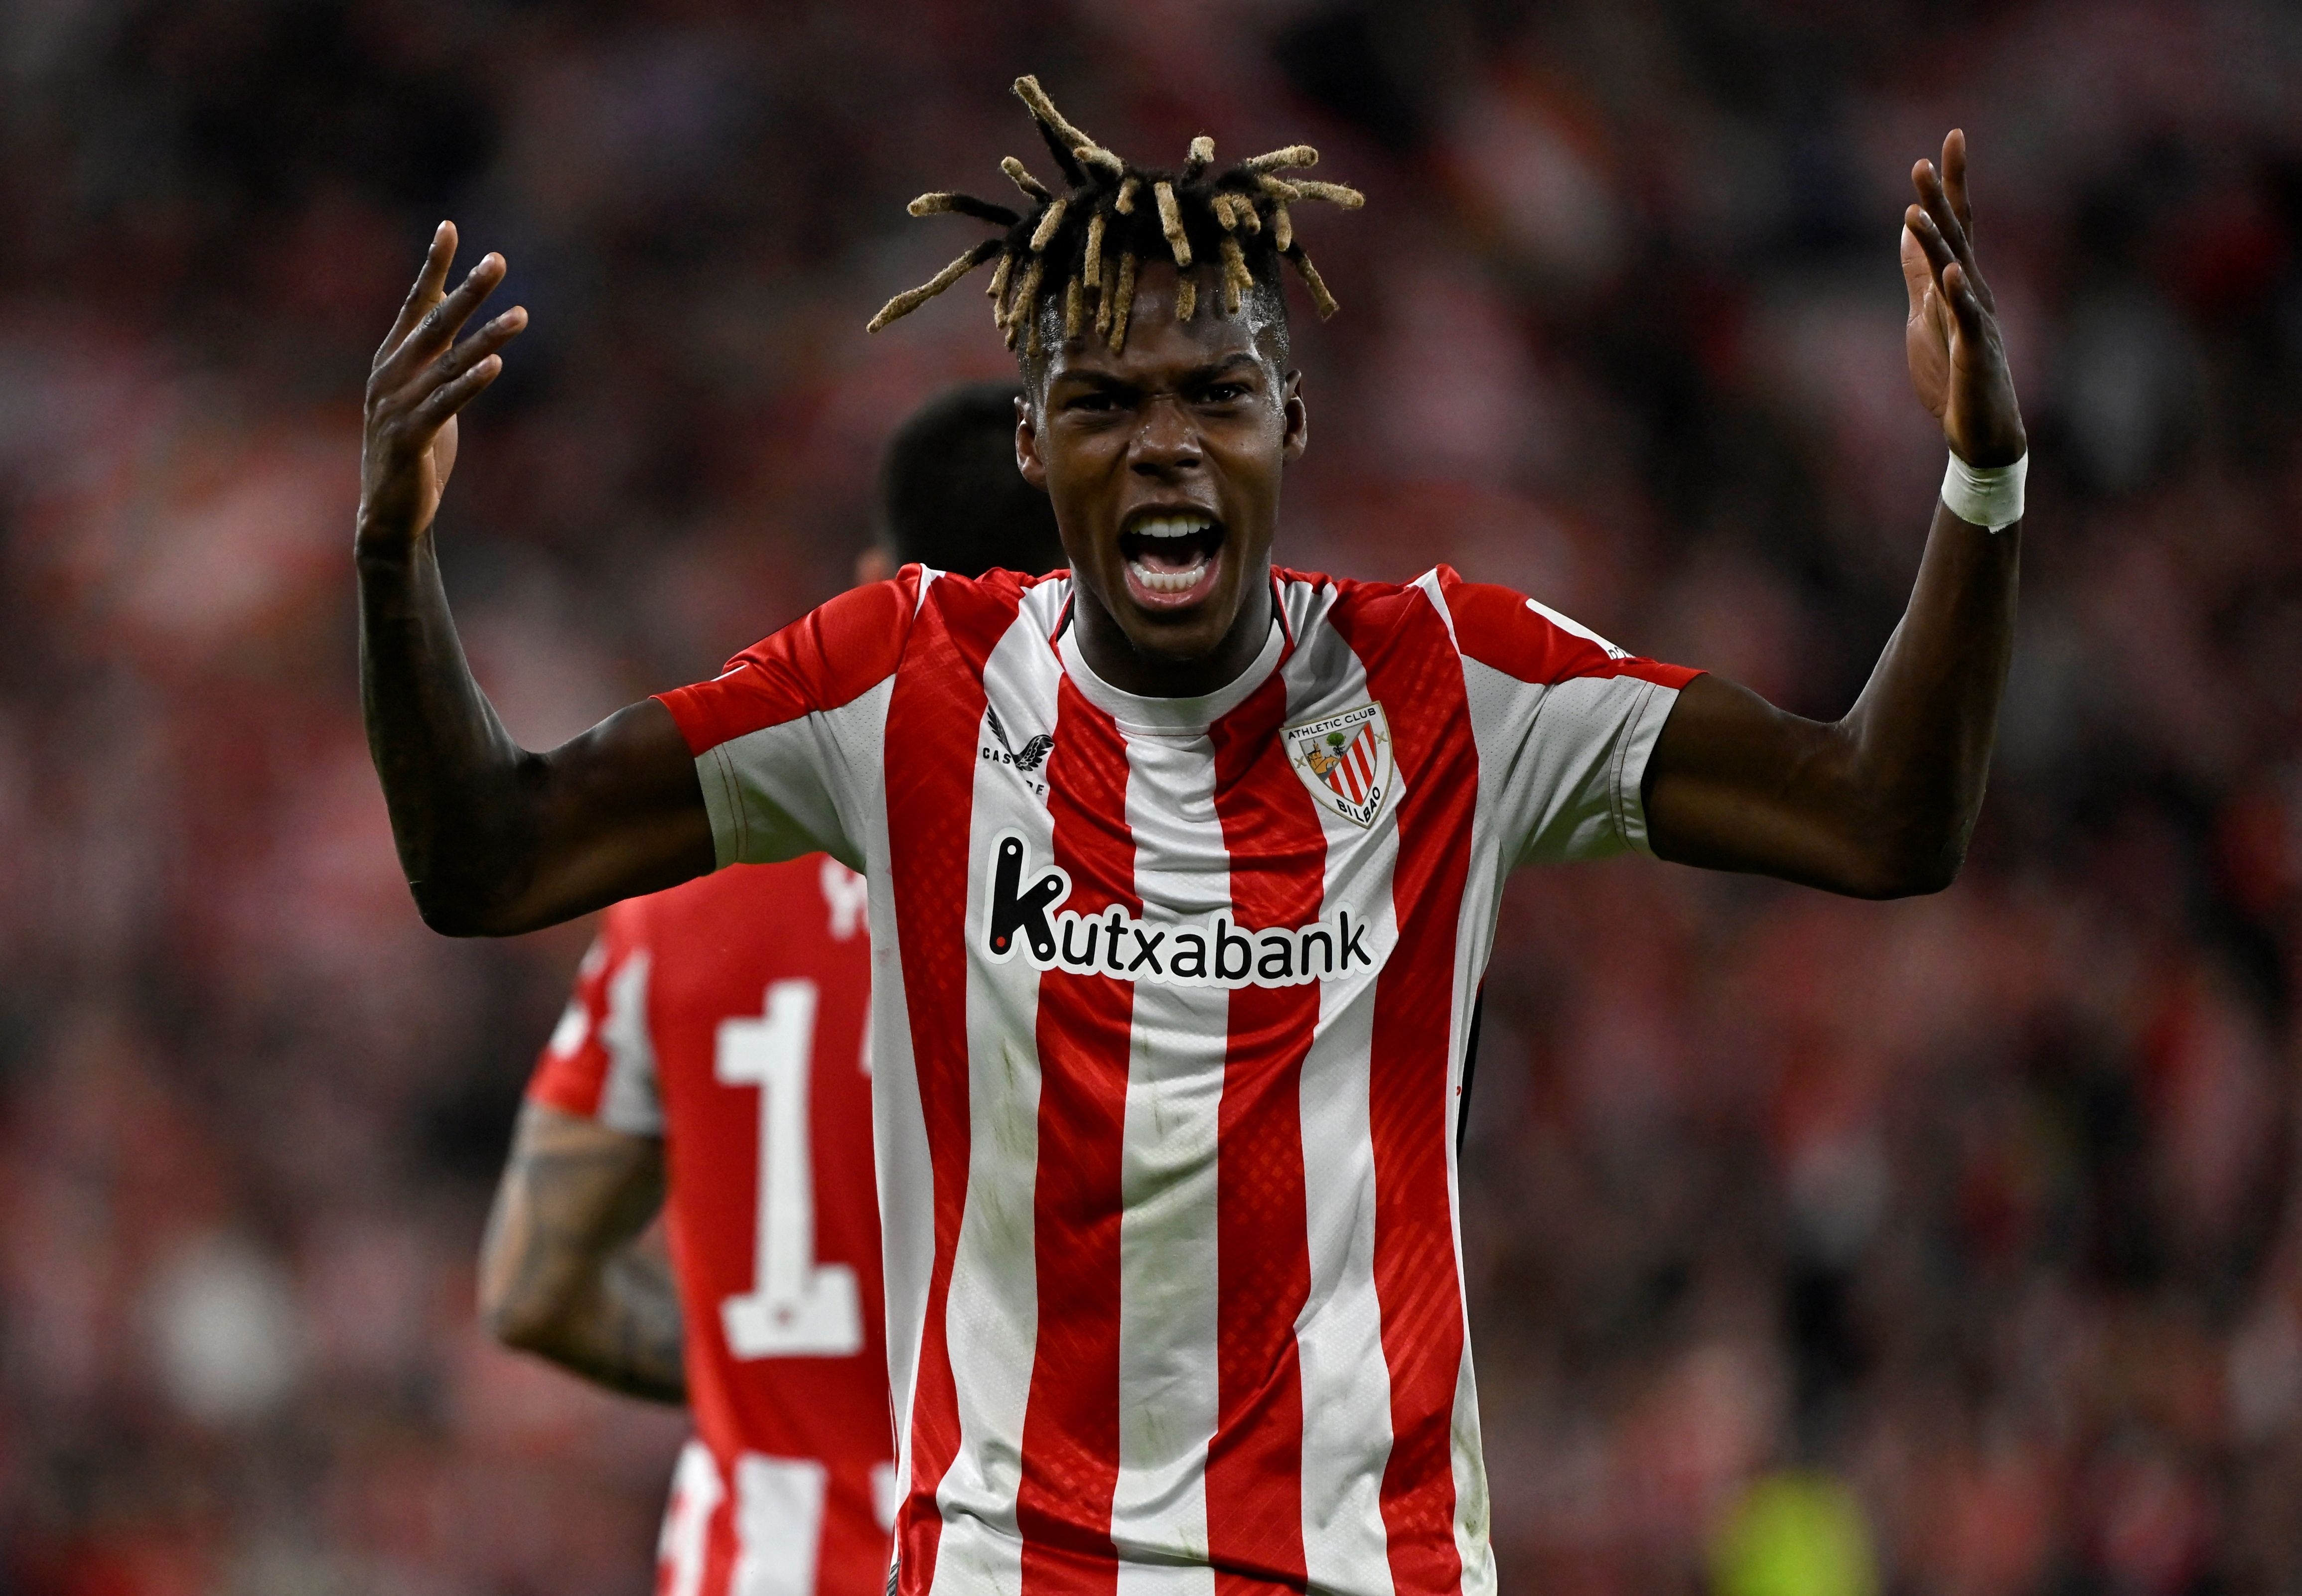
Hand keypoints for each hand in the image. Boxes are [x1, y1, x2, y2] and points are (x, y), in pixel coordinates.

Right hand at [358, 223, 526, 550]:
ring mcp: (397, 406)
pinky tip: (495, 364)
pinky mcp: (409, 439)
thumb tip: (474, 339)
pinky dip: (471, 383)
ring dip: (487, 337)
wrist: (388, 514)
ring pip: (449, 362)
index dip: (433, 266)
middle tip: (498, 260)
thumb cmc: (414, 453)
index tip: (450, 228)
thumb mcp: (426, 399)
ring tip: (521, 314)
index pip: (415, 303)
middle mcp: (390, 375)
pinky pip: (445, 404)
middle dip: (467, 290)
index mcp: (392, 360)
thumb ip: (442, 366)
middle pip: (434, 323)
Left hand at [1901, 130, 2024, 467]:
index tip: (1948, 138)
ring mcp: (1977, 319)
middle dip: (1943, 197)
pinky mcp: (1975, 350)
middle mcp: (1973, 292)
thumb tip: (1908, 231)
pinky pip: (1968, 318)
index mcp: (1960, 283)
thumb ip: (1919, 274)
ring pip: (1957, 270)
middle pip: (1958, 235)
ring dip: (1937, 239)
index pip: (1956, 224)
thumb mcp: (1926, 315)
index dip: (1950, 183)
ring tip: (1916, 208)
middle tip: (1927, 157)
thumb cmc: (1955, 374)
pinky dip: (1959, 295)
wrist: (1980, 430)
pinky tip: (1950, 273)